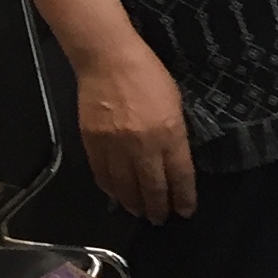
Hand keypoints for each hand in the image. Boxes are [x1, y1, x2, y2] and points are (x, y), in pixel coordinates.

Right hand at [74, 38, 194, 223]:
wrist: (107, 59)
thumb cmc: (147, 74)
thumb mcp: (174, 103)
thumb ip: (175, 134)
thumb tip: (171, 160)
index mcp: (169, 133)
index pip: (180, 176)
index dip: (183, 198)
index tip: (184, 211)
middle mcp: (143, 145)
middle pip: (152, 187)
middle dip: (158, 207)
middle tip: (160, 219)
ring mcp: (115, 145)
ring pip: (125, 186)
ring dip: (133, 203)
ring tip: (138, 212)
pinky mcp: (93, 142)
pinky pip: (102, 174)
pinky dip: (110, 188)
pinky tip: (115, 194)